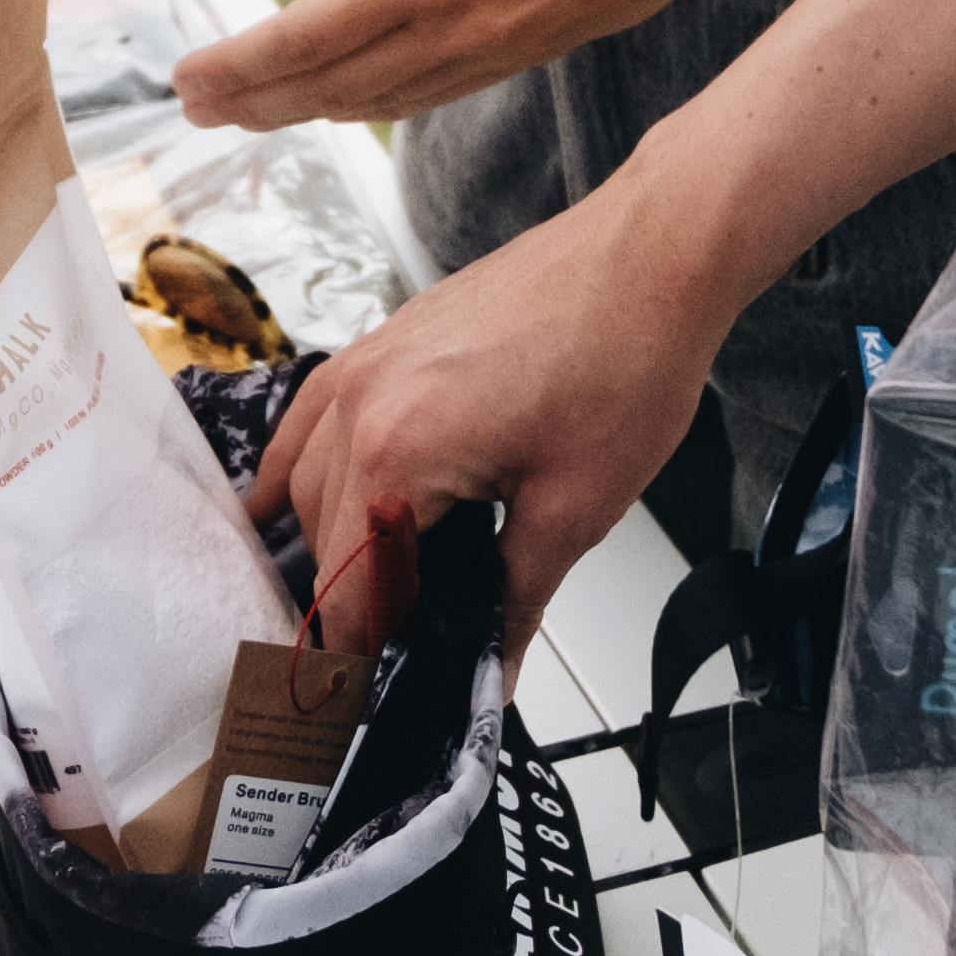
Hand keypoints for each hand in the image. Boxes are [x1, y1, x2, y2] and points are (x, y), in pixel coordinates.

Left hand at [174, 0, 776, 131]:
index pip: (308, 36)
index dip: (237, 64)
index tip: (182, 77)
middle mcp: (457, 26)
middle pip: (330, 85)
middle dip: (252, 100)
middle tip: (188, 107)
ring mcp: (494, 49)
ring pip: (377, 101)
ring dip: (303, 109)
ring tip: (244, 111)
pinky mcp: (524, 51)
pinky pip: (427, 95)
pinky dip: (369, 104)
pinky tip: (345, 97)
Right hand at [254, 183, 733, 650]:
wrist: (650, 257)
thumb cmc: (624, 358)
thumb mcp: (576, 508)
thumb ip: (515, 601)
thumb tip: (493, 668)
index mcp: (395, 454)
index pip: (348, 589)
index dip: (360, 657)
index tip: (371, 699)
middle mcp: (359, 404)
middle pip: (320, 541)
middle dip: (352, 605)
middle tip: (390, 661)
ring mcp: (362, 364)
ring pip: (306, 482)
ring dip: (330, 541)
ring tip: (372, 595)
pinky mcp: (381, 342)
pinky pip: (312, 420)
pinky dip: (306, 469)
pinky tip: (308, 503)